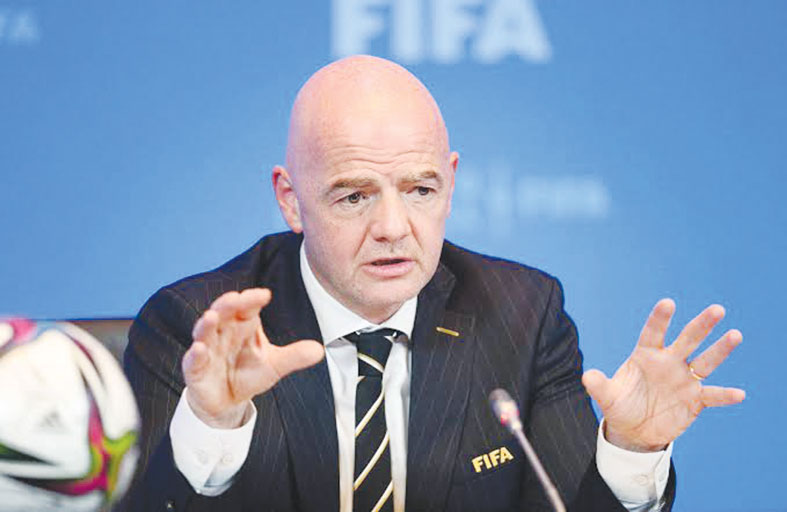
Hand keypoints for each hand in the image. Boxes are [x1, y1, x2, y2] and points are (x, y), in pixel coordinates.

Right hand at [182, 288, 324, 428]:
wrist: (228, 401)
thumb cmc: (248, 373)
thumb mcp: (275, 365)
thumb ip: (295, 356)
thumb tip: (319, 350)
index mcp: (243, 325)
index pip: (247, 307)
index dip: (253, 299)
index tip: (265, 295)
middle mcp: (223, 332)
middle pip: (223, 312)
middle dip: (227, 304)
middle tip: (235, 298)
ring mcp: (207, 349)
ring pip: (204, 331)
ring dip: (206, 324)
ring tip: (211, 317)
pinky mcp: (195, 369)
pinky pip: (193, 360)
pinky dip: (196, 354)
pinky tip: (199, 349)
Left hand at [582, 299, 744, 451]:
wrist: (634, 430)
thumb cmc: (620, 406)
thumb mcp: (607, 397)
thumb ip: (599, 385)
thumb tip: (587, 376)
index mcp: (646, 355)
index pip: (653, 332)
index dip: (660, 318)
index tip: (667, 303)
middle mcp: (669, 362)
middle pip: (687, 339)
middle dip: (702, 324)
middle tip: (717, 309)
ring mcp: (684, 379)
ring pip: (706, 361)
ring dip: (720, 349)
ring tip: (735, 334)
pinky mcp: (695, 399)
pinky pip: (713, 395)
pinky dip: (725, 395)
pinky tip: (739, 393)